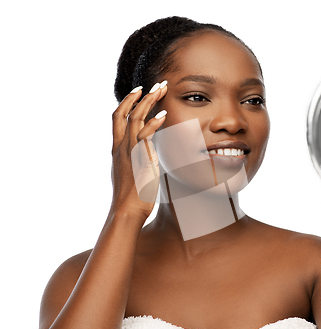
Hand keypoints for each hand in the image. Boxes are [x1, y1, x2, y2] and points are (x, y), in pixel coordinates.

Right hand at [110, 81, 167, 220]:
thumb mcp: (131, 173)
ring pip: (134, 118)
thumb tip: (147, 155)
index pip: (117, 118)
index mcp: (117, 149)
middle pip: (124, 112)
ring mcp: (128, 151)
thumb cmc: (132, 196)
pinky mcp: (138, 158)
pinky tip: (163, 115)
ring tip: (161, 89)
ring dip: (148, 102)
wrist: (127, 211)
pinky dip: (153, 123)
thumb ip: (137, 160)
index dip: (127, 102)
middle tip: (155, 84)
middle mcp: (120, 147)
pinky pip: (144, 135)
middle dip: (140, 96)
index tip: (138, 91)